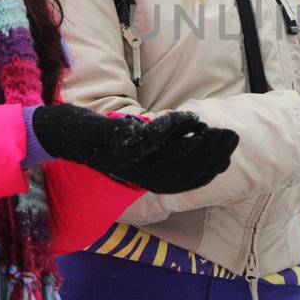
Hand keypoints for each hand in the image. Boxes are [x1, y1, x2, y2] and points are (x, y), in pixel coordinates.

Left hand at [32, 105, 238, 193]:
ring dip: (200, 143)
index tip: (229, 158)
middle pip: (184, 170)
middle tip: (232, 139)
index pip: (185, 181)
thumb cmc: (104, 141)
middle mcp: (140, 175)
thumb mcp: (137, 150)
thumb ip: (160, 152)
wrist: (66, 135)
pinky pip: (152, 137)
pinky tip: (192, 118)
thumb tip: (190, 146)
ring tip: (218, 130)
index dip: (209, 170)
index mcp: (146, 178)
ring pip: (173, 156)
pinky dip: (175, 128)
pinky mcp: (120, 143)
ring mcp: (130, 161)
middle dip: (212, 154)